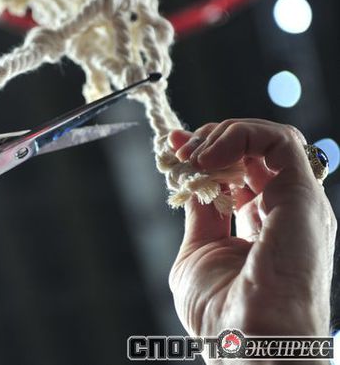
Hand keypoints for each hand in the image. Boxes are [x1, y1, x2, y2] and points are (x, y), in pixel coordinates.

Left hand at [168, 119, 335, 336]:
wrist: (246, 343)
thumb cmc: (221, 313)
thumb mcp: (198, 251)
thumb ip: (202, 212)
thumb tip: (192, 177)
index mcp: (262, 224)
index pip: (239, 171)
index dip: (207, 150)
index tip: (175, 143)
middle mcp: (284, 209)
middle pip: (253, 151)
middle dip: (211, 138)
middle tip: (180, 149)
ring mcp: (296, 202)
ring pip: (270, 138)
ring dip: (223, 135)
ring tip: (193, 155)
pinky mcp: (302, 195)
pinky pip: (279, 141)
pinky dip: (239, 136)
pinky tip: (209, 157)